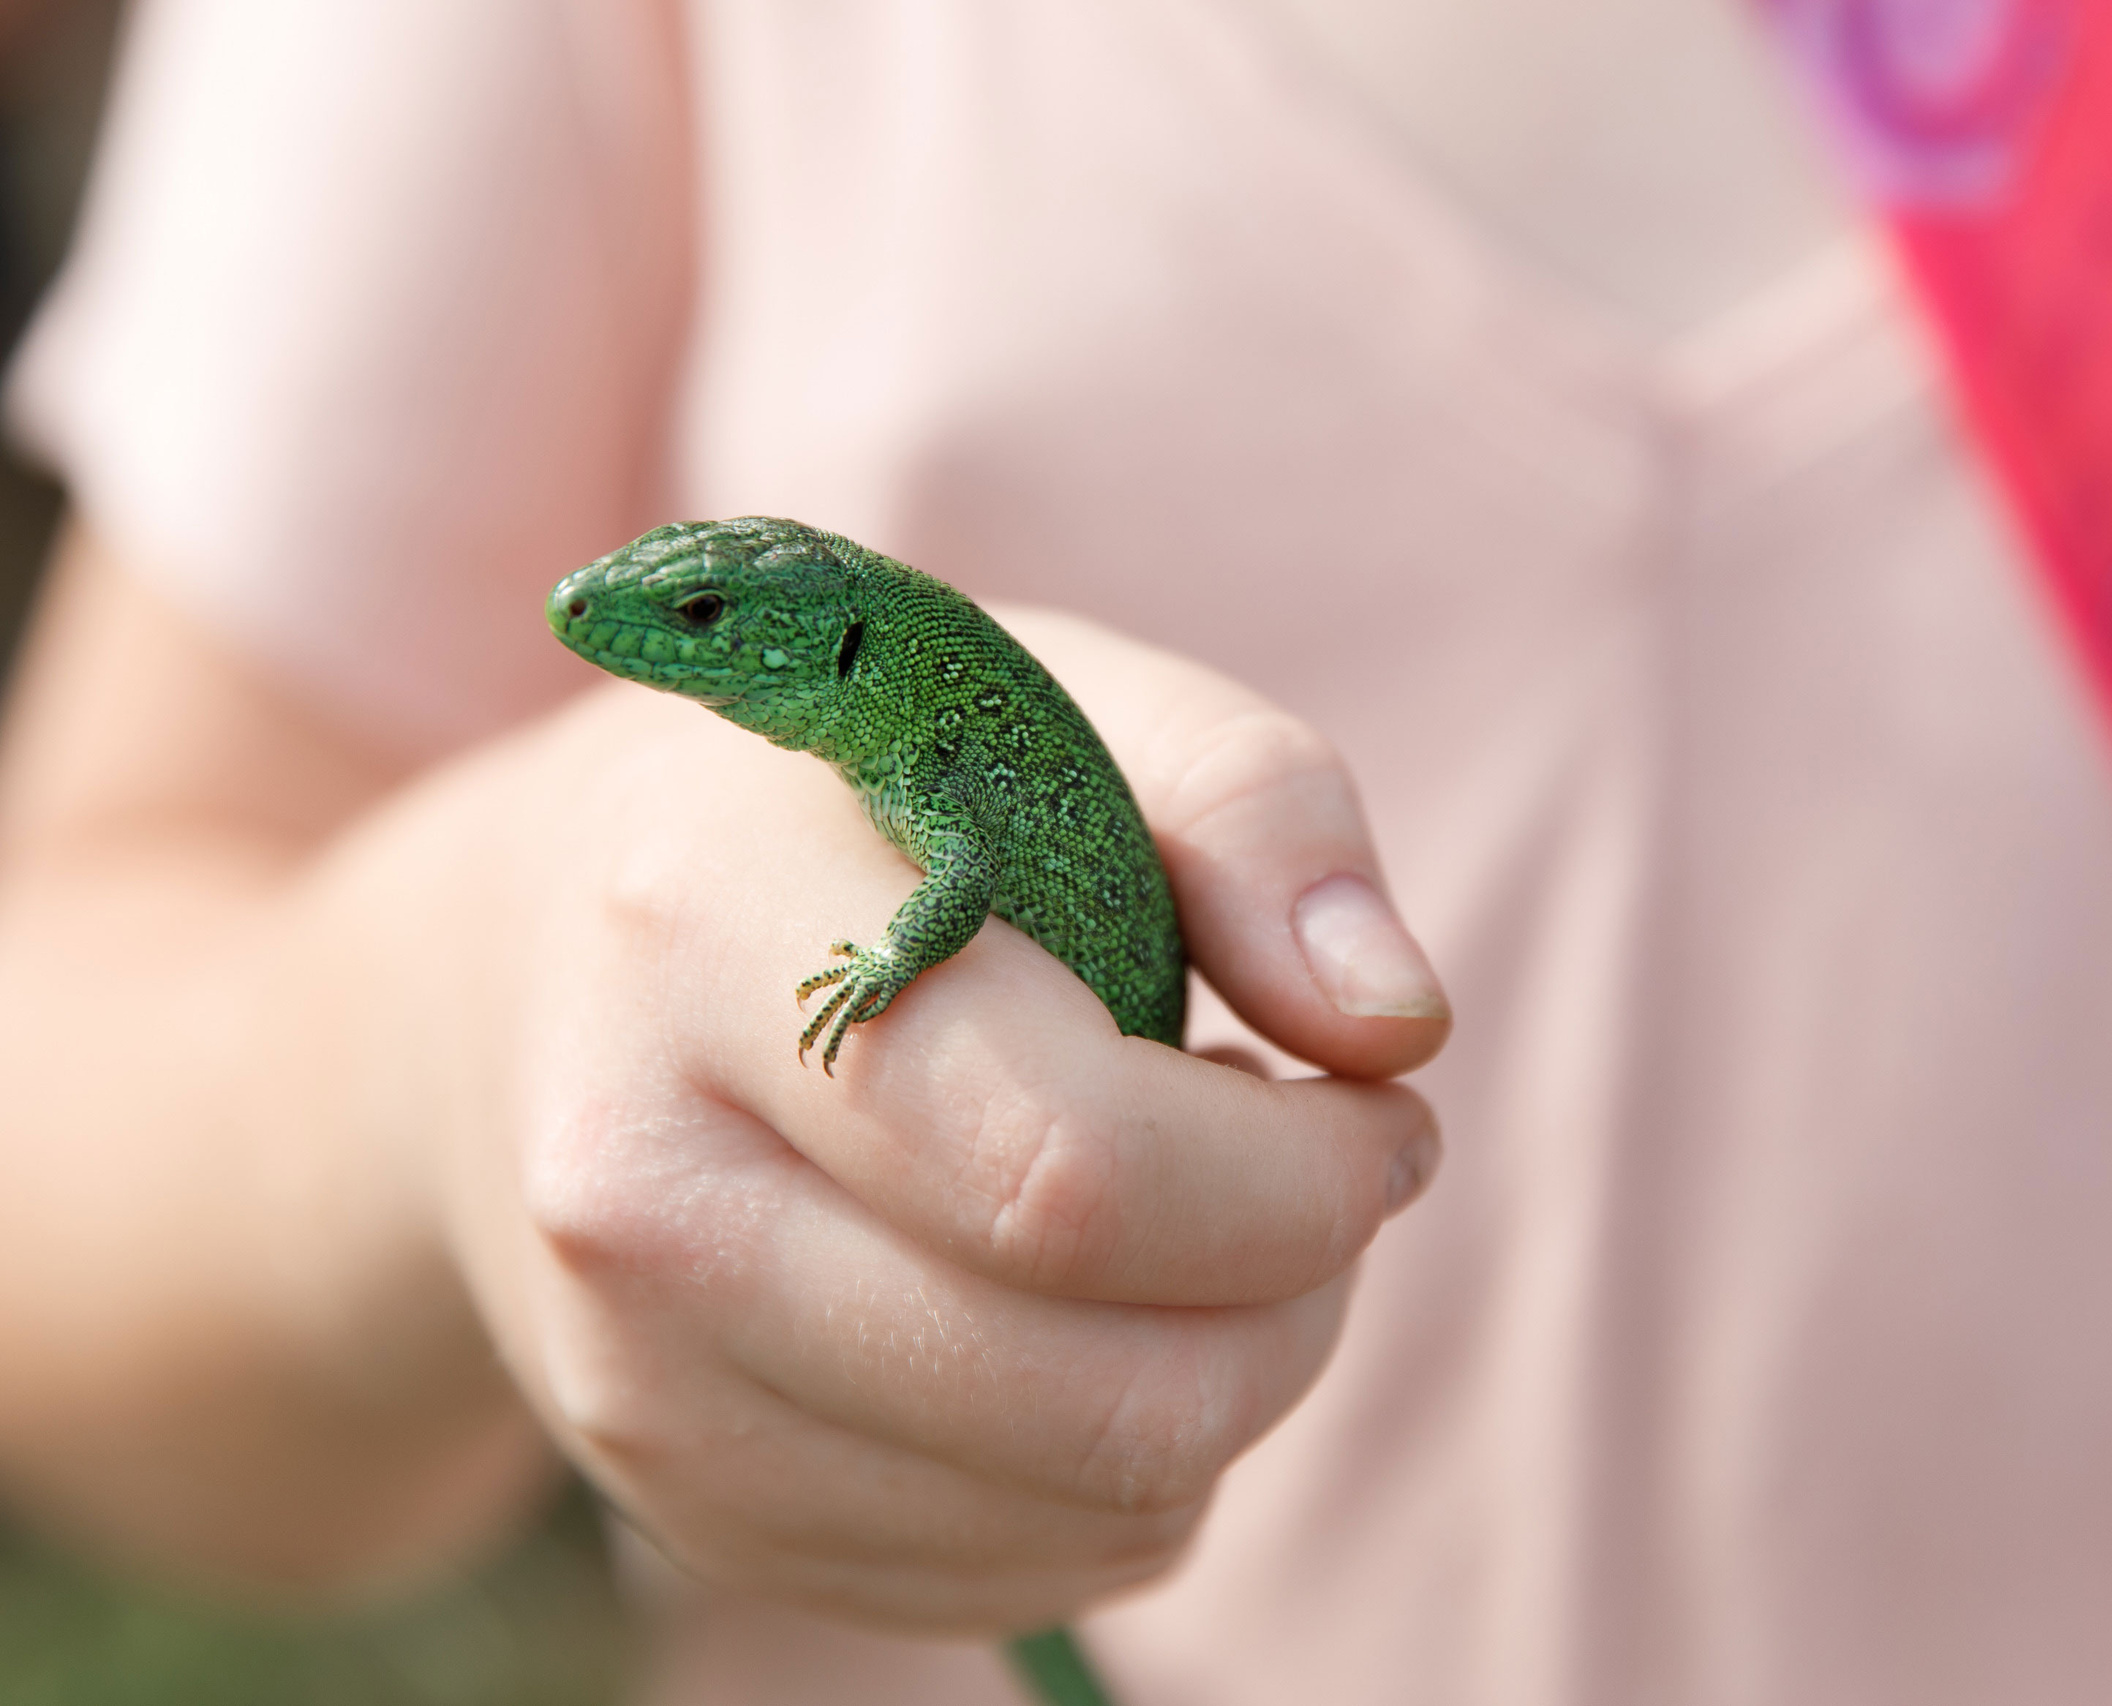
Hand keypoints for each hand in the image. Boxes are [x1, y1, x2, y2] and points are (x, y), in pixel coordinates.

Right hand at [429, 615, 1447, 1631]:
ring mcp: (636, 1390)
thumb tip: (1399, 1027)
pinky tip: (1089, 1319)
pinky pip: (1020, 1578)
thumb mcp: (1038, 705)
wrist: (519, 969)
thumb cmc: (836, 816)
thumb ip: (1251, 809)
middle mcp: (637, 1199)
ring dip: (1232, 1386)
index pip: (1076, 1172)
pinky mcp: (680, 1509)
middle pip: (1102, 1391)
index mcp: (712, 939)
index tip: (1378, 1105)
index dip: (1303, 1178)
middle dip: (1300, 1298)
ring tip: (1200, 1234)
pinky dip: (1129, 1473)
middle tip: (1322, 1177)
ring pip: (1086, 1511)